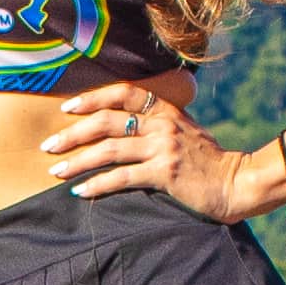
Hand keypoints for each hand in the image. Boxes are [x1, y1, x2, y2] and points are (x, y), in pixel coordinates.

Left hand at [43, 84, 255, 216]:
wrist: (236, 182)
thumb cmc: (207, 161)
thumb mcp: (185, 130)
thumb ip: (157, 123)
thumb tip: (122, 127)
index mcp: (166, 109)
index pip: (123, 93)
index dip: (92, 98)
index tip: (67, 108)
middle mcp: (162, 123)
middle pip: (107, 121)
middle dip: (73, 133)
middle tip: (49, 146)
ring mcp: (163, 147)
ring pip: (109, 149)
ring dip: (78, 161)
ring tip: (56, 171)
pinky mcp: (164, 173)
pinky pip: (122, 177)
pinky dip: (97, 185)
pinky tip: (81, 191)